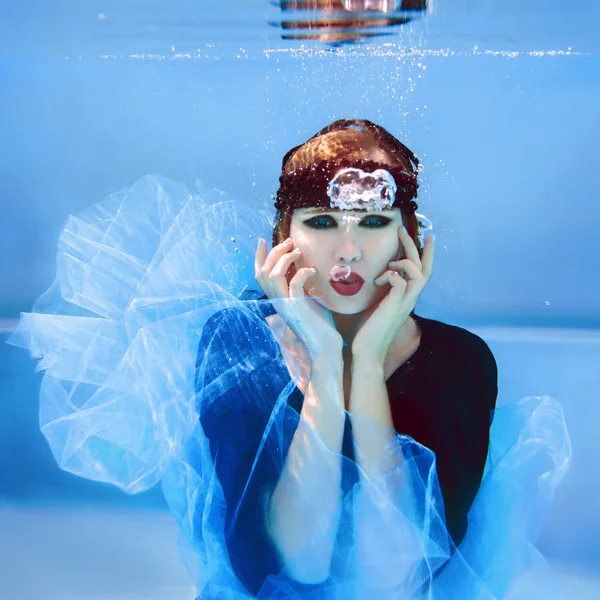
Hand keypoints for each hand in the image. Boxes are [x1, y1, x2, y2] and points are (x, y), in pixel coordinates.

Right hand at [255, 238, 343, 361]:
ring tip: (299, 251)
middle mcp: (277, 301)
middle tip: (290, 241)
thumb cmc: (319, 325)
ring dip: (285, 259)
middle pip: (263, 271)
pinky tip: (312, 270)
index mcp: (277, 299)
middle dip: (274, 252)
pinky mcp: (297, 308)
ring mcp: (285, 305)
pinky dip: (302, 272)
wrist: (324, 346)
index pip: (260, 275)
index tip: (263, 241)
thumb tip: (303, 268)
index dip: (258, 257)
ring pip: (273, 275)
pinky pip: (294, 284)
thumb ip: (300, 286)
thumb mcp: (306, 300)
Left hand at [351, 228, 434, 365]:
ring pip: (417, 273)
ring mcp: (403, 303)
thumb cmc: (371, 330)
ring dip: (403, 262)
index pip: (423, 272)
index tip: (426, 237)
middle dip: (415, 246)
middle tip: (402, 230)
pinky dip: (390, 275)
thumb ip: (387, 292)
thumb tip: (382, 276)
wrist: (368, 352)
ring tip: (388, 264)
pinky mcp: (393, 306)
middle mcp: (410, 299)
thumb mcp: (380, 304)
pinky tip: (378, 280)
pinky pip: (400, 282)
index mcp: (408, 298)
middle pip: (423, 268)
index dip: (427, 254)